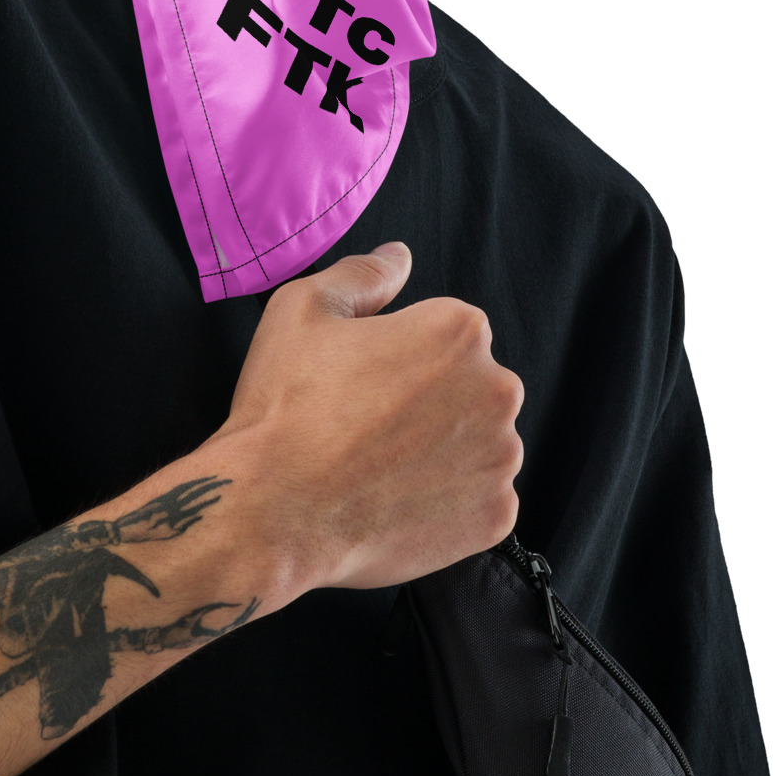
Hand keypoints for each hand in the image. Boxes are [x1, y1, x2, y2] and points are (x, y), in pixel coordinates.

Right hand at [212, 244, 523, 593]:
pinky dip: (449, 506)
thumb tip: (399, 257)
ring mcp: (501, 458)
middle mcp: (497, 389)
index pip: (446, 336)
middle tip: (368, 430)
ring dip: (443, 455)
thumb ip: (364, 275)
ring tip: (380, 471)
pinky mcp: (496, 518)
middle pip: (470, 390)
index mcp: (459, 330)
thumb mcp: (305, 309)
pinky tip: (398, 506)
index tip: (361, 385)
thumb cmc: (285, 406)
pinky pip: (480, 503)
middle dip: (430, 405)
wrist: (273, 513)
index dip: (399, 360)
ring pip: (478, 447)